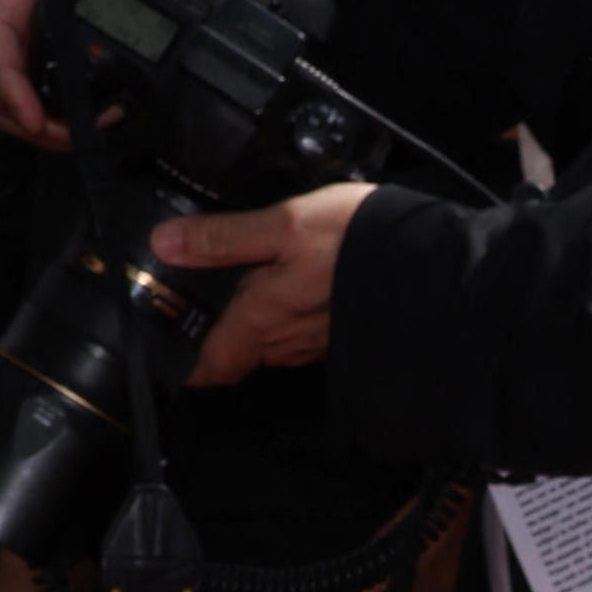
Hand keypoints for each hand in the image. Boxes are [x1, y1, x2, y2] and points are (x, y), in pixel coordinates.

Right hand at [0, 0, 177, 143]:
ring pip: (1, 82)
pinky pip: (17, 75)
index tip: (33, 118)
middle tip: (77, 137)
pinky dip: (40, 104)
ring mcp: (4, 14)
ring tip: (83, 131)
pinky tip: (78, 113)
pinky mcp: (17, 30)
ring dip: (35, 118)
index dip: (8, 81)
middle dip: (27, 116)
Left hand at [153, 184, 374, 384]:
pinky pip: (298, 333)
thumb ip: (222, 237)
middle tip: (193, 298)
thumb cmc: (356, 244)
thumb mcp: (281, 225)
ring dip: (252, 321)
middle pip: (235, 351)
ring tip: (242, 283)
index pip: (208, 366)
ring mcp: (312, 344)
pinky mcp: (337, 335)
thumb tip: (165, 242)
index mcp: (259, 321)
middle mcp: (283, 343)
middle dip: (214, 331)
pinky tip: (289, 285)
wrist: (428, 265)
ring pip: (267, 342)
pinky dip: (284, 316)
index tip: (164, 352)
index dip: (183, 366)